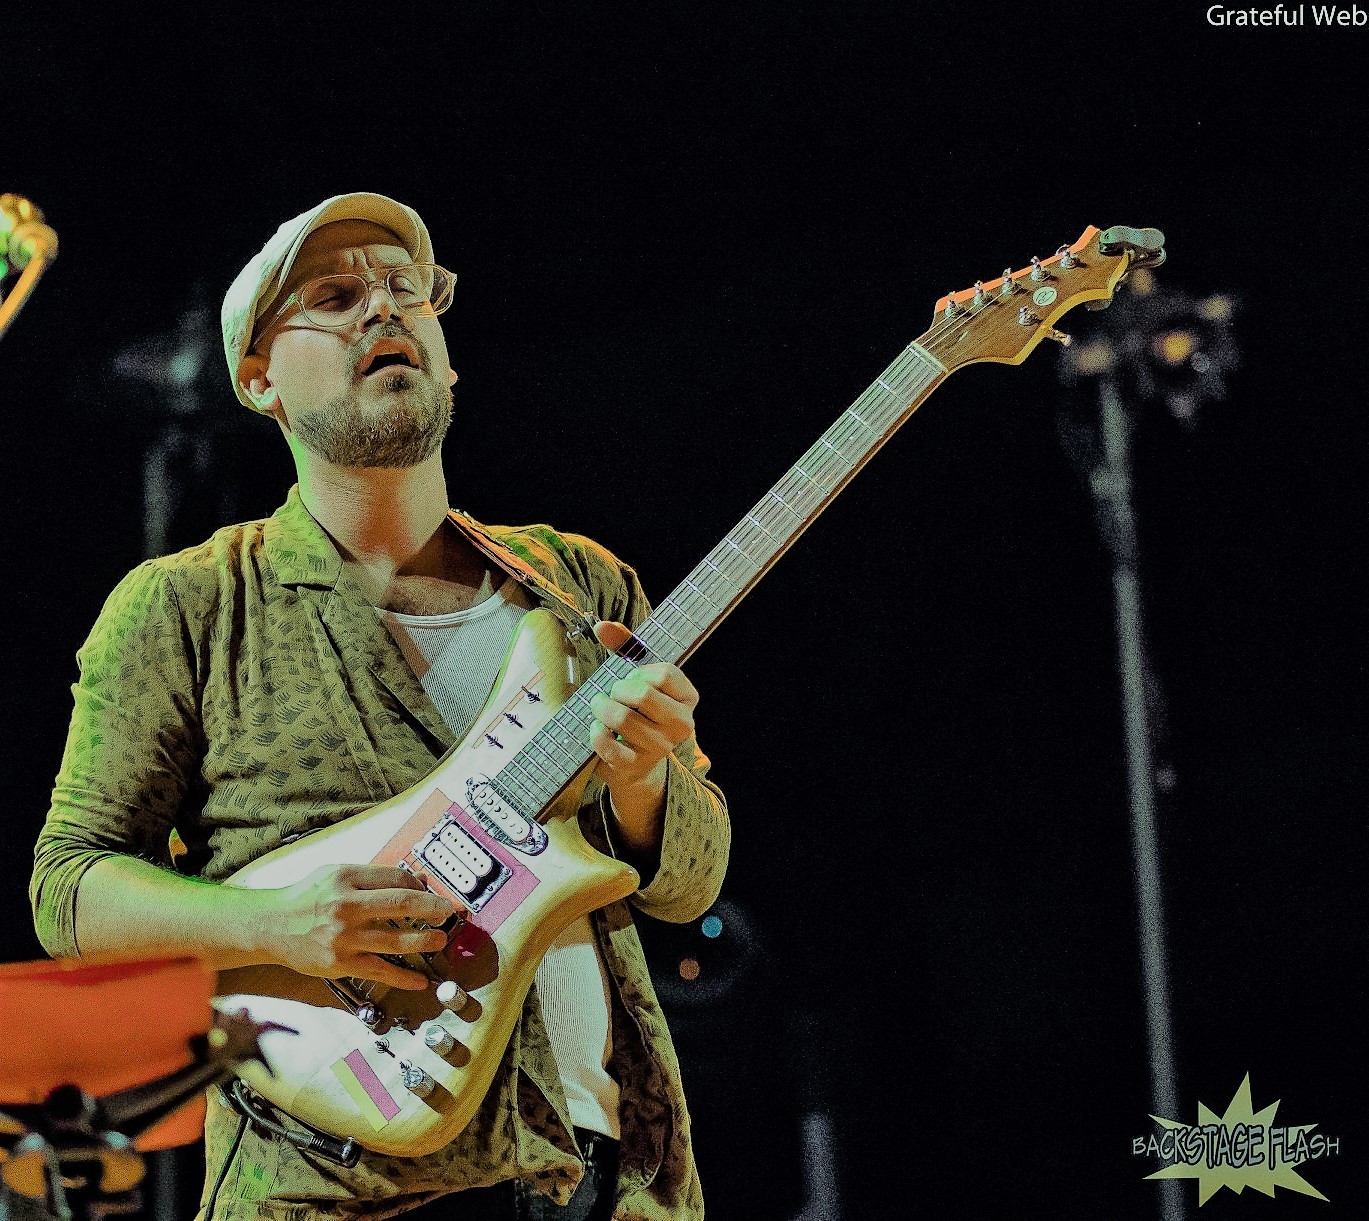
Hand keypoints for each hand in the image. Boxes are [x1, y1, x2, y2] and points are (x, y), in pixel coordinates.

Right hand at [263, 863, 453, 989]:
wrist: (270, 926)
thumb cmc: (305, 897)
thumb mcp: (337, 874)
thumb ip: (375, 876)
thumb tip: (416, 879)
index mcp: (347, 878)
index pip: (396, 879)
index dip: (420, 886)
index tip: (432, 893)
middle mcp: (346, 906)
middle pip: (402, 904)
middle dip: (433, 909)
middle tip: (449, 913)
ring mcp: (344, 938)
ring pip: (396, 940)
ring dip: (425, 941)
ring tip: (440, 940)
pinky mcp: (340, 963)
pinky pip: (379, 971)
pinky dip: (403, 977)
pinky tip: (420, 980)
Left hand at [589, 621, 699, 840]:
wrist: (636, 764)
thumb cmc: (637, 711)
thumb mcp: (637, 676)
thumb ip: (624, 646)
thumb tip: (602, 626)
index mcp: (688, 699)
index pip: (664, 673)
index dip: (639, 672)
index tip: (633, 678)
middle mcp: (681, 725)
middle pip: (642, 695)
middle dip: (618, 690)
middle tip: (612, 694)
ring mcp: (659, 748)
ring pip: (622, 719)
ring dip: (602, 709)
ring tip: (601, 709)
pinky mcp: (635, 765)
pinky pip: (607, 744)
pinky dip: (596, 734)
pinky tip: (597, 729)